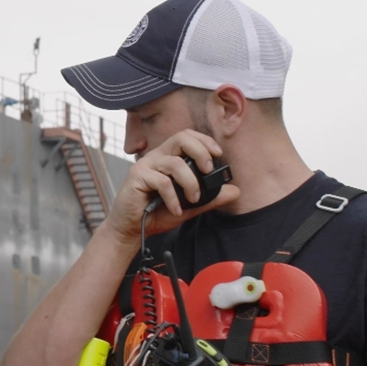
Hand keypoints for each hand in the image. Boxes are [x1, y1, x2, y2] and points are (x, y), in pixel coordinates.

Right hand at [99, 129, 238, 245]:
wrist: (132, 229)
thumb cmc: (155, 214)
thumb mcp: (190, 206)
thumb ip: (211, 197)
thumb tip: (235, 191)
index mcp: (167, 158)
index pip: (186, 136)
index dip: (204, 141)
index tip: (217, 155)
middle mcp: (156, 157)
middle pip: (180, 138)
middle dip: (200, 152)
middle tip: (208, 171)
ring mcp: (145, 166)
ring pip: (174, 163)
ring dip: (190, 182)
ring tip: (193, 200)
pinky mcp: (136, 178)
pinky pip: (162, 182)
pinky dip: (173, 198)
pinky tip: (175, 210)